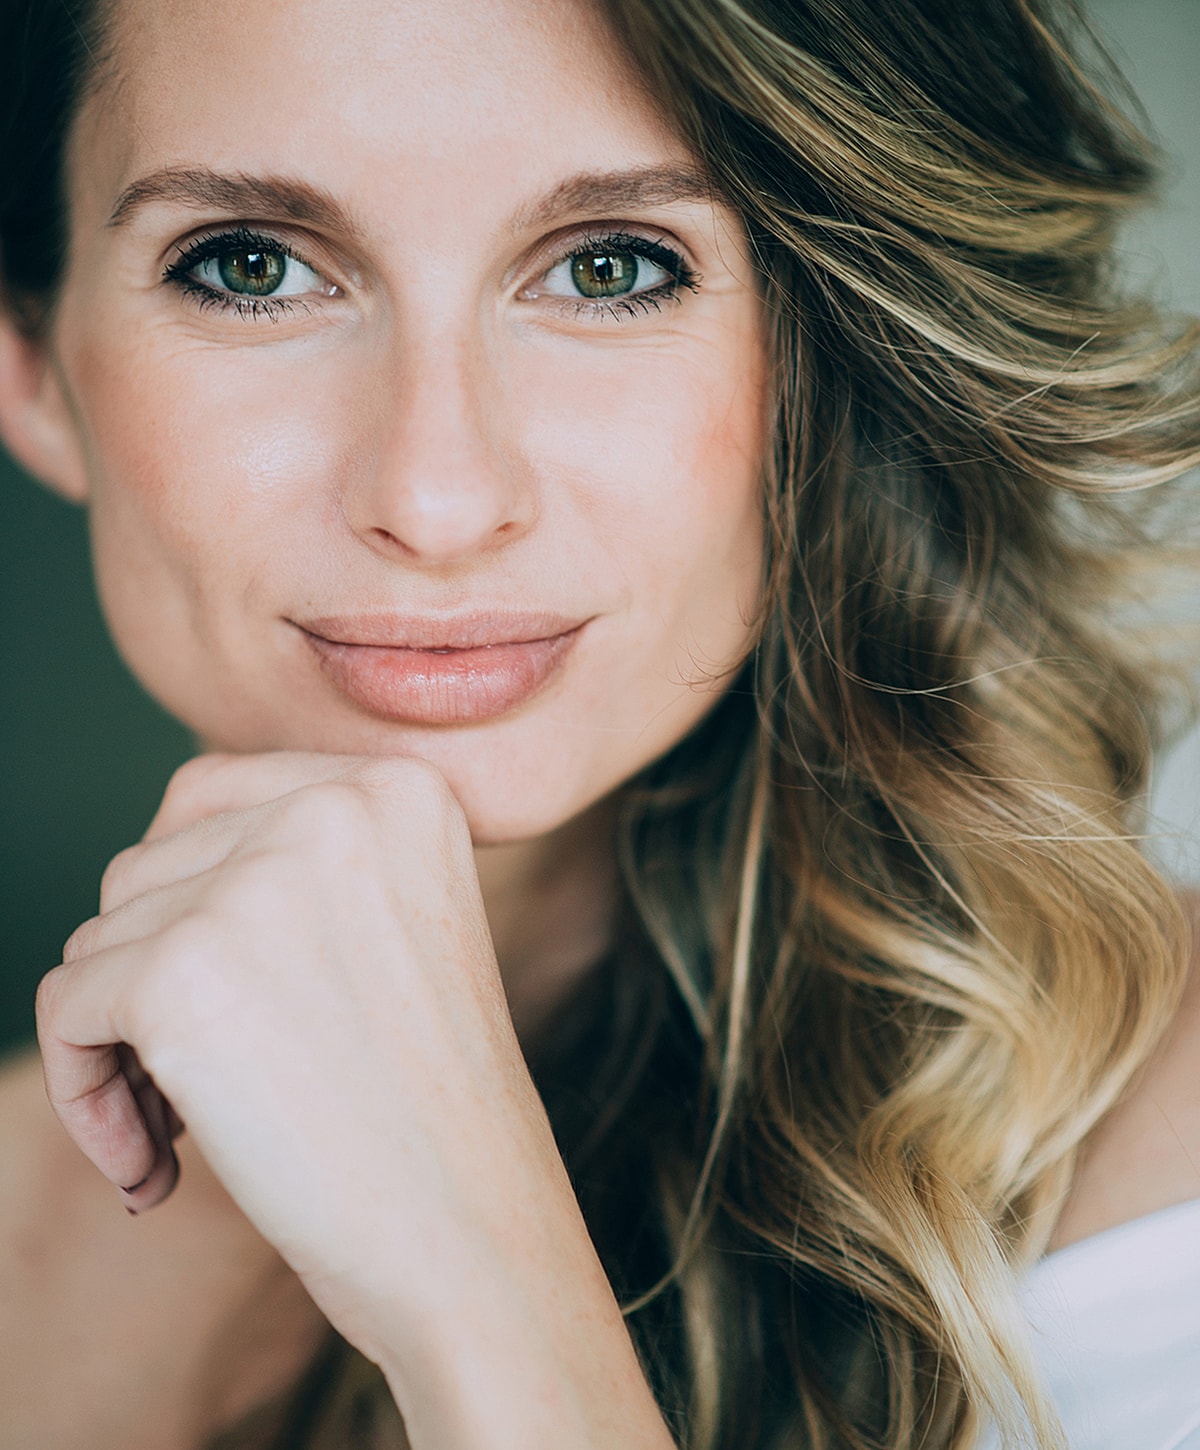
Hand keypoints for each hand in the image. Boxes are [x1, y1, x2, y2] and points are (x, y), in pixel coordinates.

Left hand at [37, 755, 545, 1331]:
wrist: (470, 1231)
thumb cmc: (429, 1101)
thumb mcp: (400, 926)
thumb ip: (297, 864)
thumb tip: (149, 872)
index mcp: (395, 787)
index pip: (208, 796)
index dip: (188, 901)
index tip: (225, 996)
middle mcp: (330, 807)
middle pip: (148, 866)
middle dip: (152, 971)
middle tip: (206, 1079)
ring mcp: (256, 883)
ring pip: (101, 937)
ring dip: (121, 1039)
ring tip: (191, 1126)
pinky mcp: (180, 970)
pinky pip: (68, 1006)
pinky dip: (87, 1090)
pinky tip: (153, 1162)